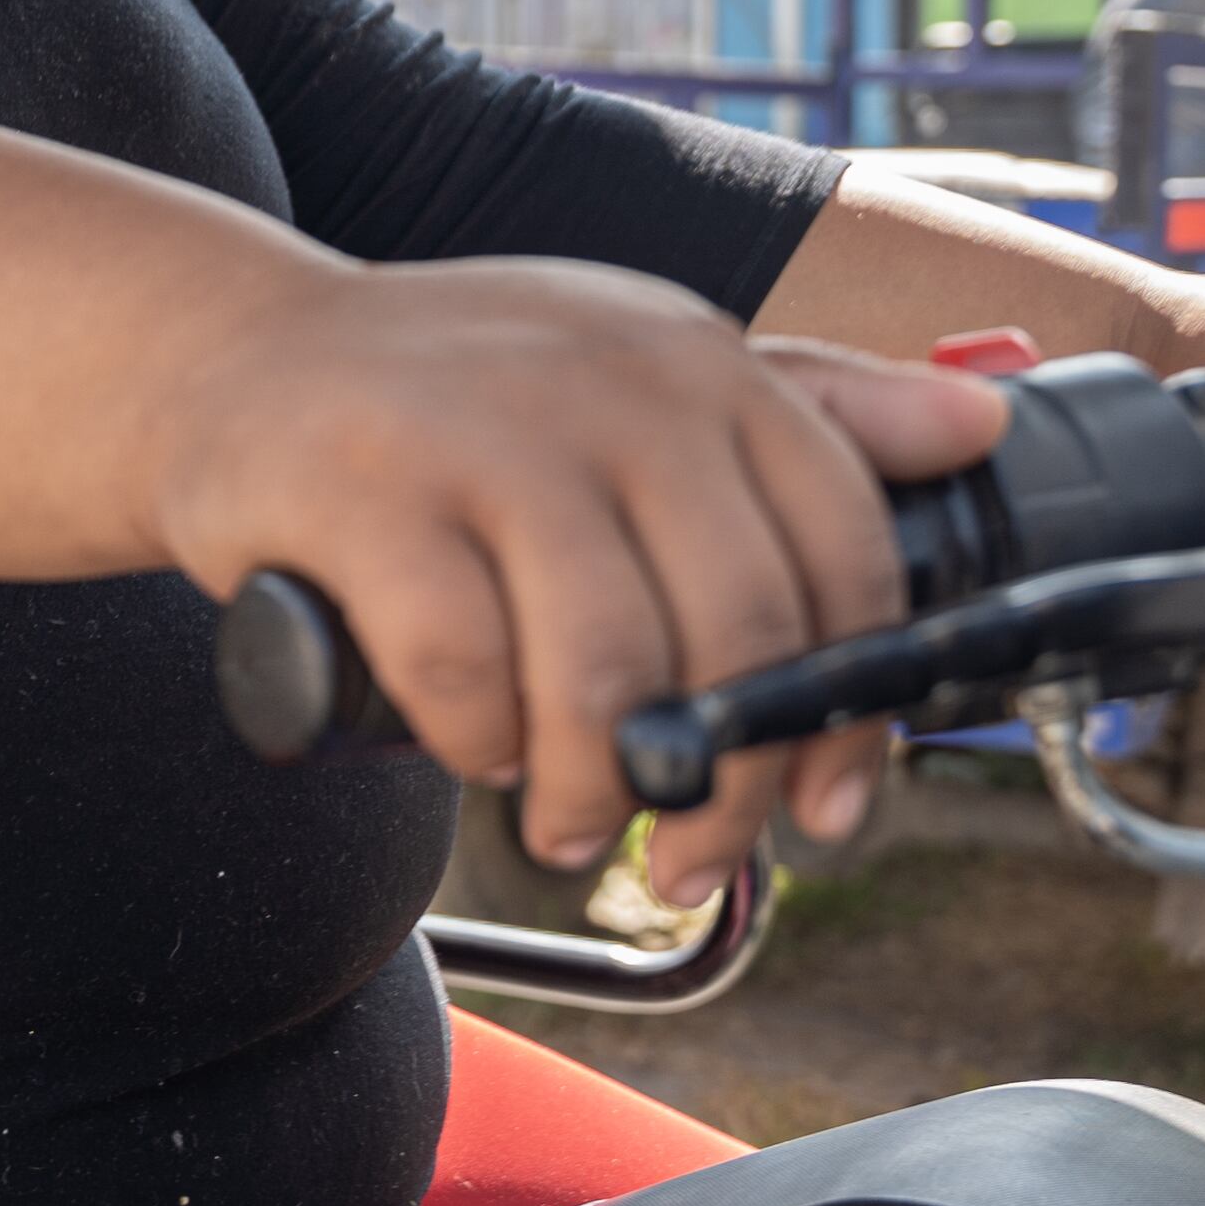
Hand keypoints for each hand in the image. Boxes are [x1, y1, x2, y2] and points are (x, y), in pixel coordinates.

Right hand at [145, 260, 1010, 905]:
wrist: (225, 353)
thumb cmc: (448, 399)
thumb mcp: (639, 371)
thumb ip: (812, 406)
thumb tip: (979, 430)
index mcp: (699, 364)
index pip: (842, 557)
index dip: (847, 716)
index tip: (824, 806)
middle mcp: (611, 383)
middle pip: (738, 636)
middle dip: (724, 788)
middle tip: (685, 852)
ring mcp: (481, 429)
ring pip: (606, 670)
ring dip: (598, 786)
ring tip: (569, 819)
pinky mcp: (359, 486)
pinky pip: (461, 665)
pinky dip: (476, 738)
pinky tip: (471, 744)